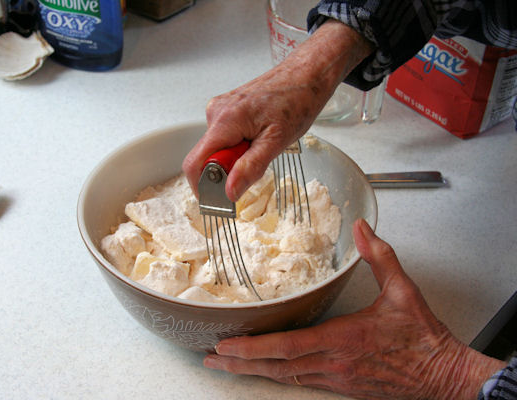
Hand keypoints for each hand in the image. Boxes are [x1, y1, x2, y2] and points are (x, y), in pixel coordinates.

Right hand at [182, 20, 372, 201]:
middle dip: (228, 168)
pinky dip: (239, 144)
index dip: (203, 187)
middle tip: (258, 160)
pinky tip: (260, 135)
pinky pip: (224, 137)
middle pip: (206, 157)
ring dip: (236, 156)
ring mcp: (220, 109)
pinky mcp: (226, 109)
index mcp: (225, 121)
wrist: (307, 74)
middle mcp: (216, 113)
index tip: (220, 199)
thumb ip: (250, 168)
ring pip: (217, 148)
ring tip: (264, 143)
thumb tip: (229, 192)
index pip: (195, 163)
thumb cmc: (297, 101)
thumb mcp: (277, 142)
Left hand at [204, 219, 505, 399]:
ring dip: (254, 371)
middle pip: (277, 366)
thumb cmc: (422, 338)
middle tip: (210, 359)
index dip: (254, 348)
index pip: (288, 346)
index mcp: (344, 338)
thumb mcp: (404, 291)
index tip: (226, 345)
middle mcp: (333, 362)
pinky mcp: (342, 386)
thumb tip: (363, 228)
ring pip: (286, 377)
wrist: (443, 375)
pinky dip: (278, 375)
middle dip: (240, 364)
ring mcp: (336, 378)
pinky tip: (266, 371)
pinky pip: (302, 382)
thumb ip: (380, 257)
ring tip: (226, 366)